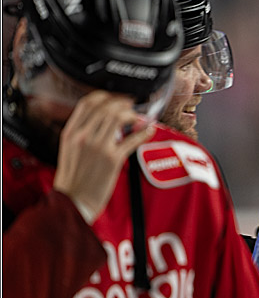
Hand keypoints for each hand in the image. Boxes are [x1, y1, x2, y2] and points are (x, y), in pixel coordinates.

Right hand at [52, 90, 154, 222]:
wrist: (73, 201)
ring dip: (133, 115)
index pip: (87, 103)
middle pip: (106, 107)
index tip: (116, 98)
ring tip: (139, 118)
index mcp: (70, 133)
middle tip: (132, 105)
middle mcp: (83, 136)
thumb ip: (82, 133)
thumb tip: (102, 120)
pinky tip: (149, 130)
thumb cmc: (74, 177)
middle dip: (123, 103)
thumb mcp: (69, 150)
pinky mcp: (112, 159)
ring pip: (118, 117)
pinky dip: (144, 132)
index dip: (105, 96)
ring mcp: (98, 146)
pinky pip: (132, 139)